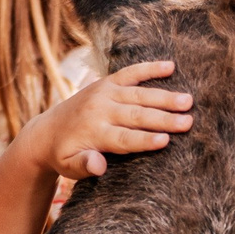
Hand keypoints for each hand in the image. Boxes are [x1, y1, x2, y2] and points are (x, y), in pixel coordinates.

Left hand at [22, 59, 193, 179]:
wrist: (45, 132)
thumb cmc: (63, 155)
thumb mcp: (68, 167)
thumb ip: (84, 166)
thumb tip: (99, 166)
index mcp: (93, 132)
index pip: (124, 137)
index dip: (145, 139)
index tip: (166, 140)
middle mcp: (100, 109)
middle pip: (136, 115)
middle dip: (163, 118)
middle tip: (189, 121)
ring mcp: (104, 93)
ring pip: (139, 94)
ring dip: (165, 97)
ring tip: (188, 101)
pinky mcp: (107, 82)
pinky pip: (131, 73)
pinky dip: (150, 68)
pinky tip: (171, 66)